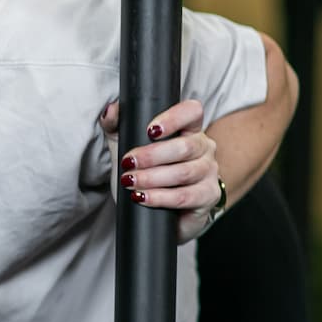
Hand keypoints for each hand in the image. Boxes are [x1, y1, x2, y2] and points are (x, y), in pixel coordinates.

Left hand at [98, 98, 221, 244]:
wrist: (161, 211)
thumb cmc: (148, 172)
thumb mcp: (128, 145)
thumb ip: (117, 125)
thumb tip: (112, 111)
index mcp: (189, 129)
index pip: (192, 112)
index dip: (173, 118)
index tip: (149, 130)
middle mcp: (204, 147)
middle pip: (184, 146)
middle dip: (151, 156)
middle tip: (128, 163)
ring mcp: (209, 172)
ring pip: (183, 173)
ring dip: (152, 178)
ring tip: (131, 182)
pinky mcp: (208, 196)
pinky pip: (185, 197)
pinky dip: (160, 198)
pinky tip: (143, 197)